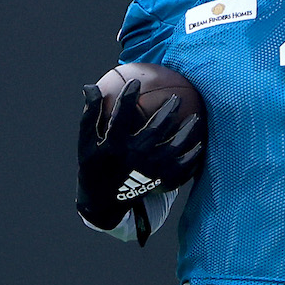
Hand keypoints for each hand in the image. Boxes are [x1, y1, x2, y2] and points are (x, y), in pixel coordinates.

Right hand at [76, 80, 203, 228]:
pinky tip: (200, 144)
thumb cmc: (94, 165)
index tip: (135, 81)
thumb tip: (90, 85)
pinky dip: (192, 156)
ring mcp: (148, 171)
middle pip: (155, 130)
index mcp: (113, 147)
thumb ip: (90, 114)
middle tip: (176, 98)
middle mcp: (132, 159)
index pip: (120, 117)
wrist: (103, 202)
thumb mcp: (85, 143)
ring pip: (173, 148)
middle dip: (168, 111)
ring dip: (186, 131)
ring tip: (195, 117)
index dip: (127, 98)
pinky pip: (181, 168)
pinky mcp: (159, 182)